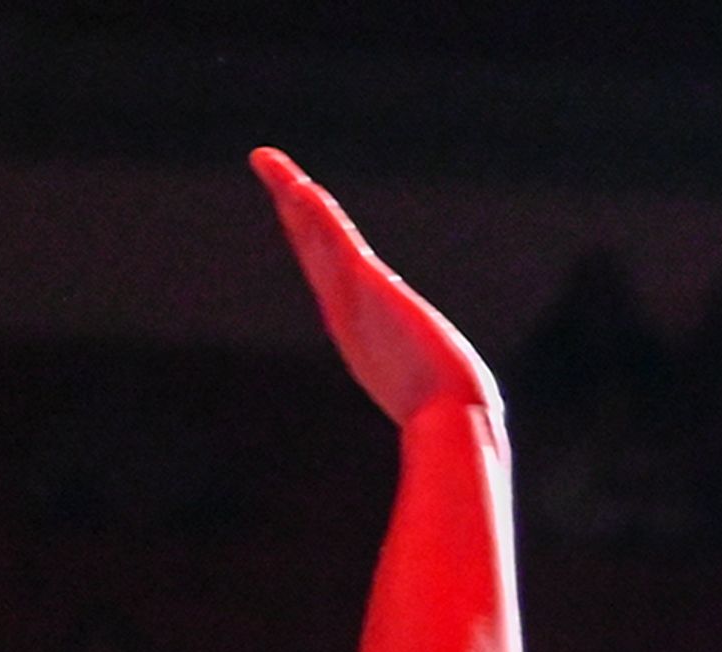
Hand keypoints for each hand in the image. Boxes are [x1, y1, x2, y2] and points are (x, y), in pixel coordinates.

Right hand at [253, 148, 499, 427]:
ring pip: (316, 237)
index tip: (298, 212)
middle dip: (292, 210)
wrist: (451, 418)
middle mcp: (349, 310)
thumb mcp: (430, 394)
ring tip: (270, 162)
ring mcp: (353, 298)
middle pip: (312, 247)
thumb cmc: (450, 417)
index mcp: (360, 330)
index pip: (329, 274)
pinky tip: (299, 187)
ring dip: (293, 196)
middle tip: (270, 168)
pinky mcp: (367, 286)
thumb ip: (427, 389)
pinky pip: (335, 239)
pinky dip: (314, 213)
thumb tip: (451, 407)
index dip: (311, 241)